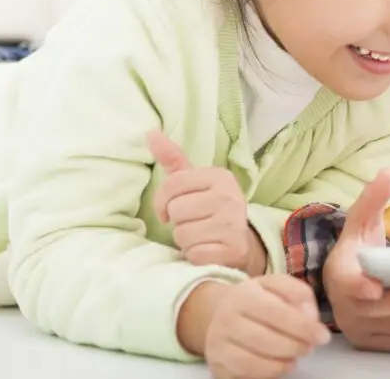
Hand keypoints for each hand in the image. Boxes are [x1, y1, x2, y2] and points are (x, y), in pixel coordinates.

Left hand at [149, 131, 265, 274]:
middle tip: (194, 222)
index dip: (162, 201)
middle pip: (177, 210)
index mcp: (220, 176)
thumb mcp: (194, 182)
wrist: (239, 243)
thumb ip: (173, 159)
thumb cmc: (209, 209)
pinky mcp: (233, 249)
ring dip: (186, 240)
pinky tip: (208, 250)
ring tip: (201, 236)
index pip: (172, 185)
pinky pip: (194, 254)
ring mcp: (234, 224)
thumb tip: (150, 133)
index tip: (170, 209)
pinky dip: (196, 256)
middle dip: (179, 221)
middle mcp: (230, 197)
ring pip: (183, 234)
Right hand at [204, 276, 330, 378]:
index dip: (303, 327)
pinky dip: (266, 374)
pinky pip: (242, 376)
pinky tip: (280, 366)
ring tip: (296, 358)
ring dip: (280, 364)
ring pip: (250, 362)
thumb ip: (299, 295)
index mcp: (244, 294)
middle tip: (310, 348)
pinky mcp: (216, 366)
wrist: (221, 312)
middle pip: (263, 339)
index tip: (323, 336)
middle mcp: (225, 319)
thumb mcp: (278, 286)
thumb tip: (311, 318)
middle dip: (294, 346)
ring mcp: (217, 345)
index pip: (276, 312)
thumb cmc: (258, 299)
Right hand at [323, 169, 389, 351]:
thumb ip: (372, 198)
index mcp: (341, 276)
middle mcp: (347, 308)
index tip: (375, 289)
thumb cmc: (357, 251)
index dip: (360, 288)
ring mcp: (362, 328)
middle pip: (378, 312)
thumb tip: (386, 174)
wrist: (348, 280)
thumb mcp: (362, 221)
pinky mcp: (377, 342)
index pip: (347, 285)